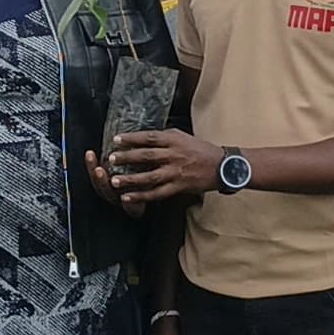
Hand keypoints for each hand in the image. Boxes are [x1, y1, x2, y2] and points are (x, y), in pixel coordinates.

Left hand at [105, 128, 224, 211]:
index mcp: (174, 140)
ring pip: (149, 176)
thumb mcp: (184, 137)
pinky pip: (157, 193)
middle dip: (126, 157)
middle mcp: (174, 155)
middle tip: (110, 158)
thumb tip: (146, 137)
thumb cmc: (202, 150)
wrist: (223, 166)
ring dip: (130, 179)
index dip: (132, 138)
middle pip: (146, 155)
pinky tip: (128, 197)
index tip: (116, 139)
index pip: (149, 137)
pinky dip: (141, 196)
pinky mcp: (179, 187)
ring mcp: (176, 172)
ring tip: (114, 180)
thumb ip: (166, 137)